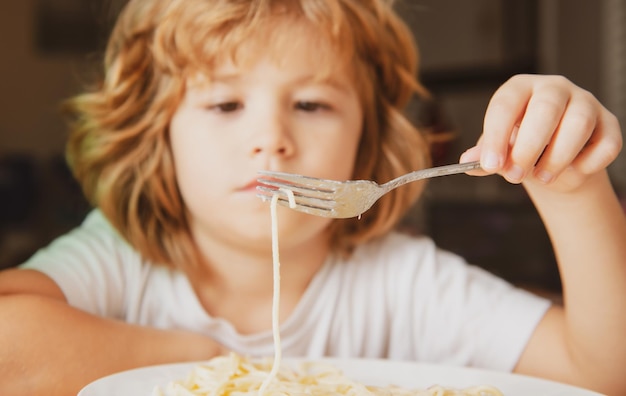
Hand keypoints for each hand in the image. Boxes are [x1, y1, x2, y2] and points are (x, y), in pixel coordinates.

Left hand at [460, 74, 621, 192]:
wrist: (554, 165)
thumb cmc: (521, 150)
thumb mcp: (498, 152)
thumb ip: (484, 156)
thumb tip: (469, 161)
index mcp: (520, 89)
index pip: (506, 105)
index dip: (496, 135)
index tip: (490, 164)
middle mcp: (553, 89)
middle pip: (545, 110)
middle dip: (528, 148)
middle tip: (514, 176)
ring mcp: (585, 102)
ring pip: (578, 124)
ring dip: (557, 157)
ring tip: (541, 177)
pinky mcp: (609, 123)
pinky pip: (606, 144)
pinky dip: (587, 164)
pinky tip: (572, 171)